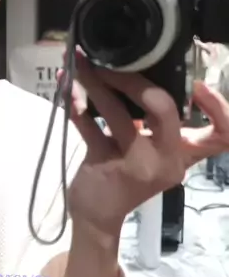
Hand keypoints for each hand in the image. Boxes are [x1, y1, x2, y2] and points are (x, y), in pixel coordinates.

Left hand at [67, 51, 228, 244]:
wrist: (98, 214)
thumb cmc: (127, 173)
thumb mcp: (152, 150)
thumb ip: (156, 120)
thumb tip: (138, 68)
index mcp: (183, 153)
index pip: (222, 136)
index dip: (220, 108)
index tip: (198, 84)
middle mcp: (166, 160)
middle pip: (165, 110)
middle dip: (135, 79)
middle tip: (110, 62)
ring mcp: (136, 165)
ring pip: (117, 112)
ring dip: (95, 83)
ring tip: (80, 63)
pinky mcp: (104, 165)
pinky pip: (87, 125)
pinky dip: (73, 103)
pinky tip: (65, 84)